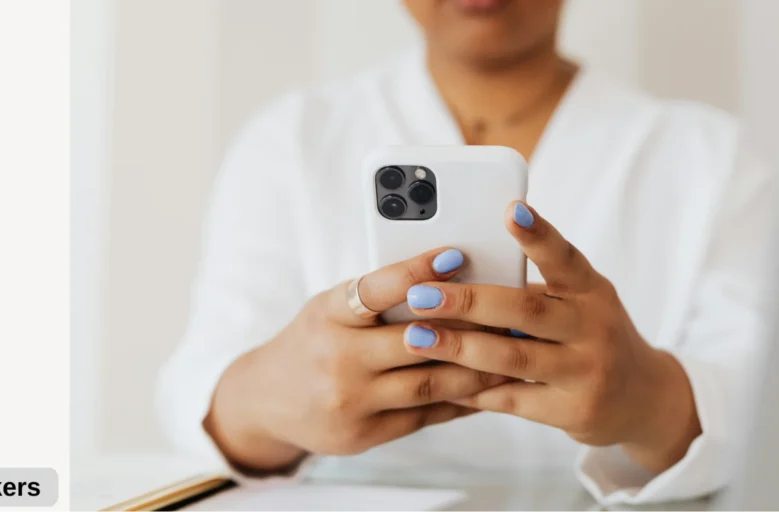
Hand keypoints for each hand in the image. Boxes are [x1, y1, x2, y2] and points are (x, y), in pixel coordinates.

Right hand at [204, 247, 506, 474]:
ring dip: (477, 368)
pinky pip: (424, 416)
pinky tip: (487, 387)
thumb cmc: (312, 341)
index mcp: (328, 315)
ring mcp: (350, 401)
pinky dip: (460, 401)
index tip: (455, 254)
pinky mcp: (363, 435)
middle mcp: (337, 358)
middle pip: (416, 341)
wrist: (267, 400)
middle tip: (510, 313)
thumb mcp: (330, 309)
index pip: (374, 289)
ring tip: (512, 351)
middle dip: (470, 327)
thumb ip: (376, 299)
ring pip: (430, 383)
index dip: (416, 272)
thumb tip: (446, 279)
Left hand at [401, 202, 700, 472]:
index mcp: (591, 290)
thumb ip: (533, 289)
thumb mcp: (579, 303)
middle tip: (420, 293)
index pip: (564, 257)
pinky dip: (473, 390)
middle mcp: (594, 327)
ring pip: (513, 357)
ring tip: (416, 337)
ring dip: (459, 346)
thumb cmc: (591, 337)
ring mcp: (587, 372)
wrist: (644, 401)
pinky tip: (440, 382)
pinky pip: (513, 399)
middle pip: (526, 309)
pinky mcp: (574, 411)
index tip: (511, 209)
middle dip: (467, 300)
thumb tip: (456, 271)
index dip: (538, 234)